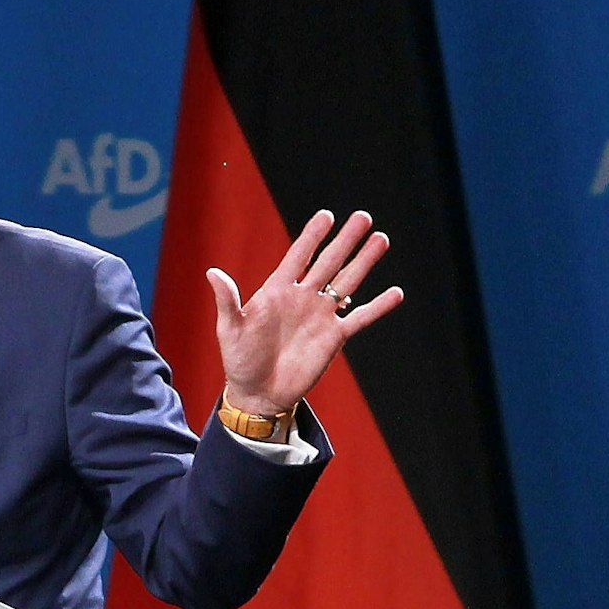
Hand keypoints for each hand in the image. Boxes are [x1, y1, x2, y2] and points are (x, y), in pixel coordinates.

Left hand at [206, 209, 403, 415]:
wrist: (259, 393)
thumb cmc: (240, 360)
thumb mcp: (230, 328)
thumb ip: (228, 300)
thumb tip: (212, 272)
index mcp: (277, 291)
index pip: (299, 256)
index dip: (312, 236)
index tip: (327, 216)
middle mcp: (303, 298)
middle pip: (329, 262)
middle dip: (346, 240)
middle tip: (363, 217)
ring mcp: (320, 316)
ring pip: (347, 282)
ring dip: (364, 262)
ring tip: (381, 239)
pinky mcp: (334, 338)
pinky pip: (360, 318)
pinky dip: (378, 307)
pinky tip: (396, 293)